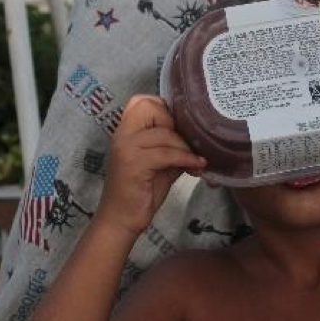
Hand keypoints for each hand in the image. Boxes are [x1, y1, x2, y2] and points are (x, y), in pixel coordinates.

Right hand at [96, 95, 205, 236]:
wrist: (120, 220)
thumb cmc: (140, 192)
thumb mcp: (160, 163)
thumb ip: (172, 145)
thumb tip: (199, 136)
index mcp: (125, 131)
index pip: (142, 101)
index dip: (164, 109)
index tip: (178, 129)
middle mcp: (122, 134)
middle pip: (151, 107)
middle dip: (175, 125)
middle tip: (186, 145)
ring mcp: (126, 147)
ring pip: (165, 133)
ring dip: (184, 147)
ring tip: (195, 162)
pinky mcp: (133, 163)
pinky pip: (167, 153)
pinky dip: (186, 159)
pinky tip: (196, 167)